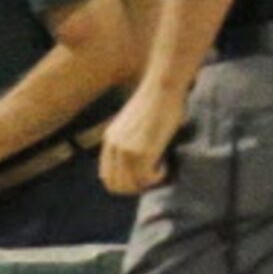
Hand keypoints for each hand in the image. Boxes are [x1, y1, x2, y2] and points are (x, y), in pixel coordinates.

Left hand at [99, 78, 188, 195]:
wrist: (163, 86)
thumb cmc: (157, 100)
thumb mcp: (134, 122)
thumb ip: (130, 140)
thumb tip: (142, 161)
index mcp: (109, 140)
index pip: (107, 176)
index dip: (124, 184)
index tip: (142, 178)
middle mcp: (113, 147)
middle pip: (116, 186)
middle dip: (135, 187)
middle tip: (153, 177)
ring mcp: (126, 151)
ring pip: (131, 185)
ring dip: (147, 183)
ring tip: (161, 168)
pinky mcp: (142, 152)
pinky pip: (147, 178)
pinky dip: (158, 177)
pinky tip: (166, 164)